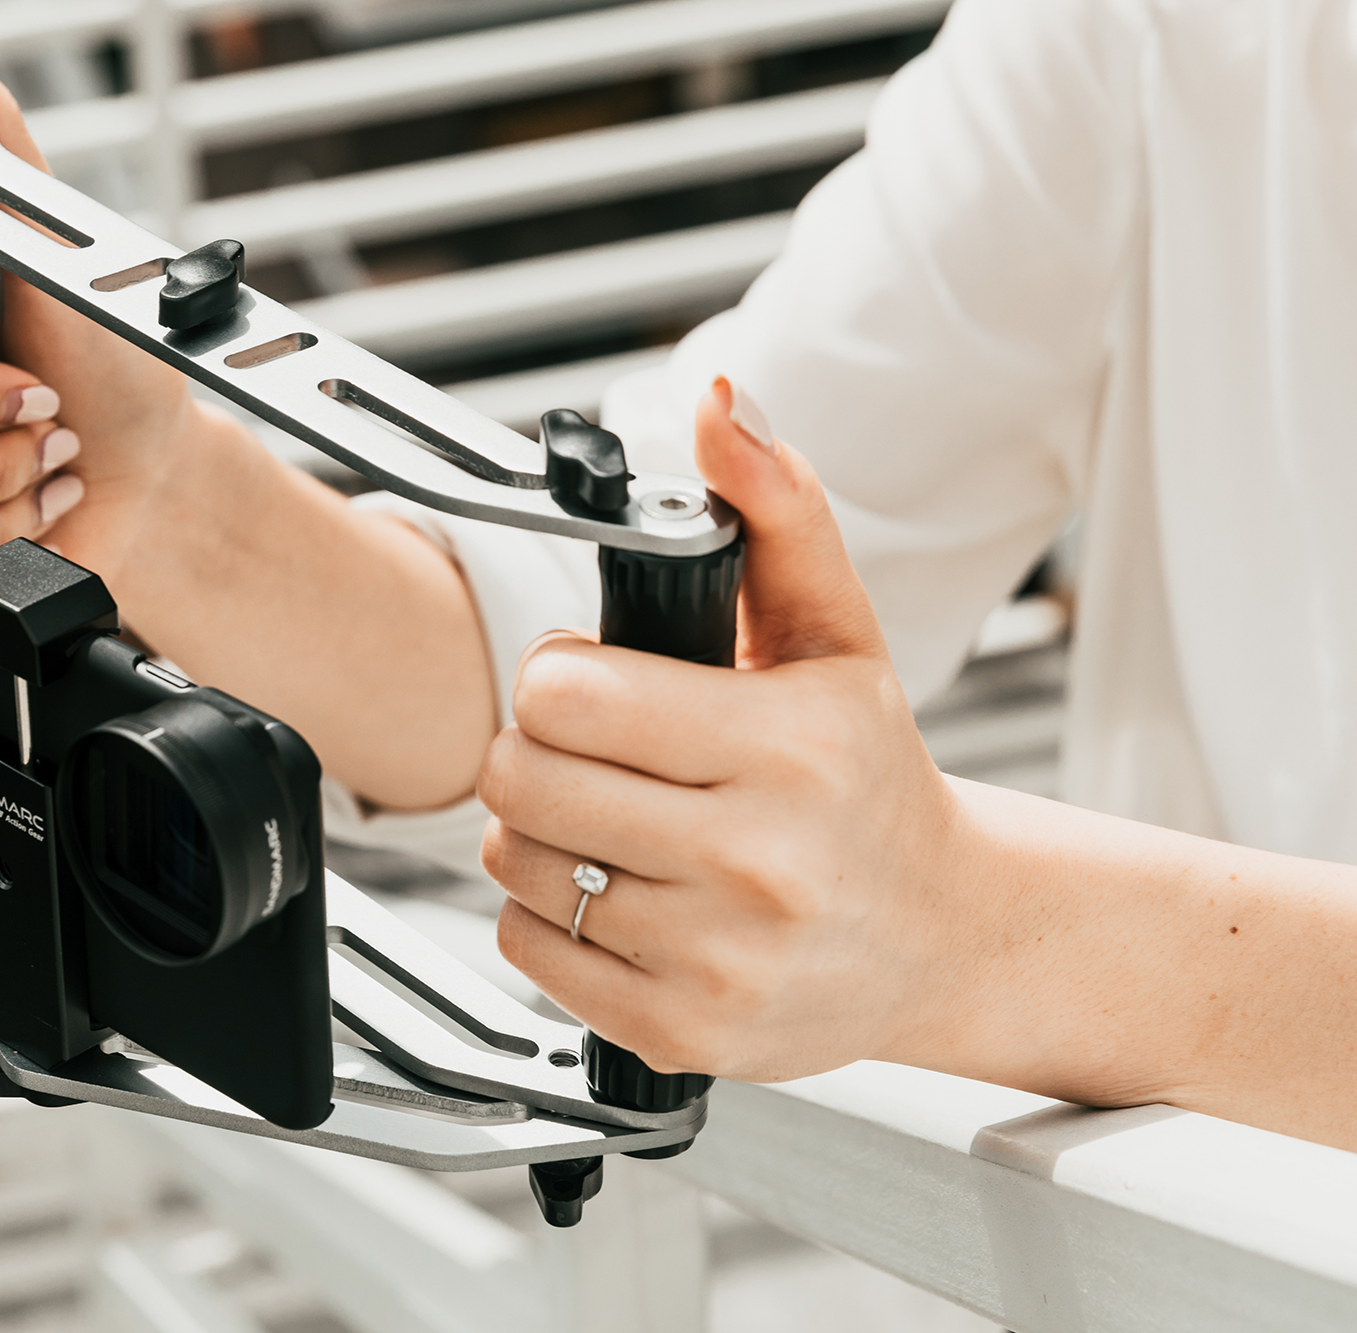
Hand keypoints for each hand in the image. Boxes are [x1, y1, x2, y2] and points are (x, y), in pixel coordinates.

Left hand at [479, 378, 980, 1082]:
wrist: (943, 937)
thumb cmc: (870, 778)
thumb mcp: (836, 633)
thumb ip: (776, 509)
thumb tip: (718, 407)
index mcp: (787, 747)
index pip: (564, 692)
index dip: (557, 674)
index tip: (591, 680)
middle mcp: (757, 861)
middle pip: (522, 778)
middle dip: (534, 748)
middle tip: (585, 749)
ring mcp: (718, 957)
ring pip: (515, 862)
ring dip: (535, 833)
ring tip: (606, 822)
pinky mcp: (683, 1029)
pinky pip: (529, 948)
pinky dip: (547, 915)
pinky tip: (616, 893)